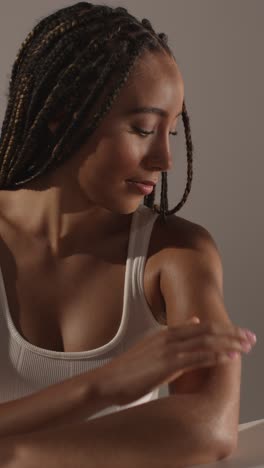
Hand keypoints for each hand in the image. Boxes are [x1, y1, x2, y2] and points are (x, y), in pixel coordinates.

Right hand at [94, 317, 255, 405]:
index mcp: (167, 333)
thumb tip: (195, 321)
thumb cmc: (129, 368)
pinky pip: (196, 358)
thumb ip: (175, 334)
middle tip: (250, 337)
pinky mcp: (167, 364)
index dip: (224, 329)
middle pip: (208, 331)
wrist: (108, 381)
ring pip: (205, 343)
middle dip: (232, 334)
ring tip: (246, 346)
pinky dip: (215, 357)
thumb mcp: (152, 345)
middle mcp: (169, 337)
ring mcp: (168, 349)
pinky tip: (228, 358)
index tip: (240, 332)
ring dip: (229, 344)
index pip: (202, 327)